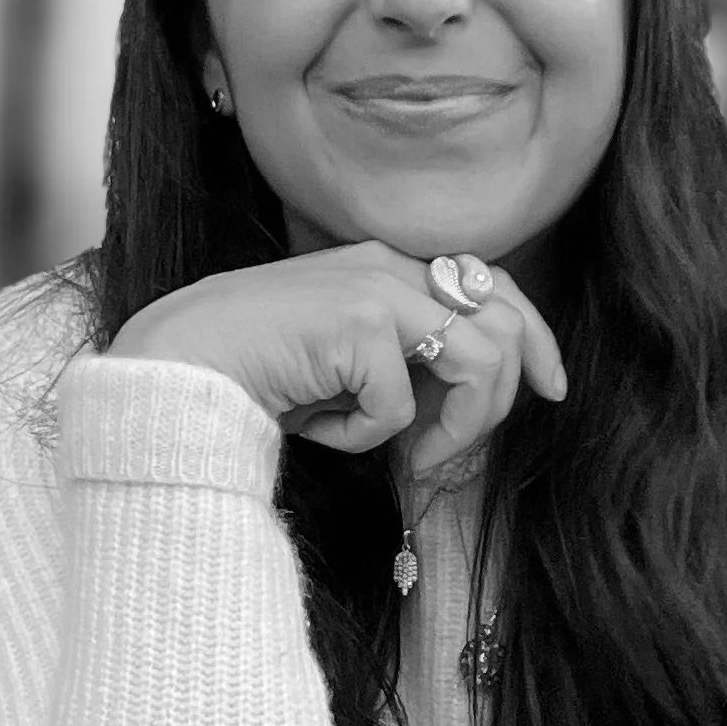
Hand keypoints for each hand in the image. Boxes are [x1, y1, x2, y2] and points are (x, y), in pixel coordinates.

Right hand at [103, 240, 567, 477]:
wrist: (174, 367)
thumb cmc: (249, 370)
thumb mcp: (341, 359)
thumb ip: (399, 360)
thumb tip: (455, 405)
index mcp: (387, 264)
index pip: (492, 285)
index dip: (534, 337)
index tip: (551, 387)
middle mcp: (390, 266)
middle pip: (504, 321)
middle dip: (498, 399)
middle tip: (456, 454)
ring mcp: (376, 289)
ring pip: (478, 362)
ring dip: (450, 429)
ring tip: (407, 461)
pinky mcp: (359, 325)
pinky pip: (399, 408)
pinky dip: (363, 439)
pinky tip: (321, 432)